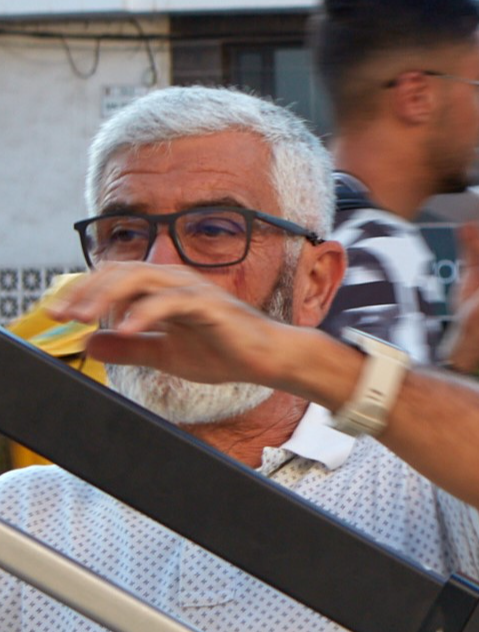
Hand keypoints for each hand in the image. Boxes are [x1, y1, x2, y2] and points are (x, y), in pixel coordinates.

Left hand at [47, 263, 286, 385]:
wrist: (269, 358)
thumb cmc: (225, 352)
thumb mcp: (166, 354)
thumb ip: (130, 346)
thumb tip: (90, 343)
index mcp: (162, 288)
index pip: (111, 279)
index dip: (80, 293)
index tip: (57, 315)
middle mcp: (173, 280)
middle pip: (118, 272)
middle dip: (84, 292)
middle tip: (62, 315)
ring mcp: (191, 289)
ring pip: (138, 279)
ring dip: (106, 297)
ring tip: (85, 317)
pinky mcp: (208, 305)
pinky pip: (169, 302)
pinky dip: (144, 313)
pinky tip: (126, 328)